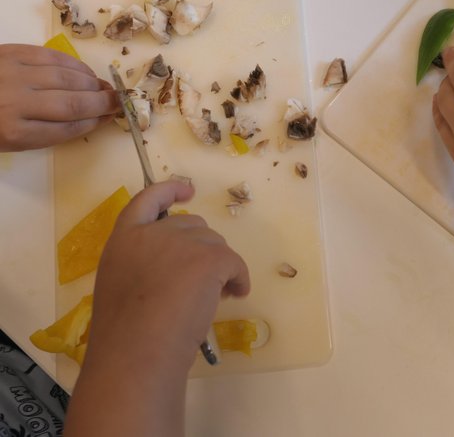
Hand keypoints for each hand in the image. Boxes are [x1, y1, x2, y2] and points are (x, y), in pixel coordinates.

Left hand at [0, 43, 119, 150]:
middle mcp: (15, 103)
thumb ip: (43, 131)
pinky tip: (83, 71)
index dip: (95, 122)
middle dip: (102, 102)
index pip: (67, 129)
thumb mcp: (7, 139)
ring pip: (65, 77)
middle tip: (119, 101)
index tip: (111, 118)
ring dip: (91, 83)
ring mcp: (12, 74)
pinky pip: (50, 56)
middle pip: (72, 103)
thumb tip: (88, 117)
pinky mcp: (8, 52)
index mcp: (13, 132)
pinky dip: (72, 64)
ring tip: (103, 87)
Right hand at [86, 181, 250, 374]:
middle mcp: (152, 233)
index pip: (146, 200)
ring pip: (215, 244)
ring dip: (219, 267)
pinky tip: (235, 295)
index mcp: (123, 239)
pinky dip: (239, 279)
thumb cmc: (126, 334)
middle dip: (201, 250)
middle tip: (199, 284)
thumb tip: (176, 267)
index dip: (169, 191)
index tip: (188, 191)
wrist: (136, 355)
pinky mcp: (208, 259)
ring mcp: (181, 243)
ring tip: (209, 299)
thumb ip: (143, 263)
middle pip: (192, 226)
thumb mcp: (121, 285)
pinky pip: (235, 262)